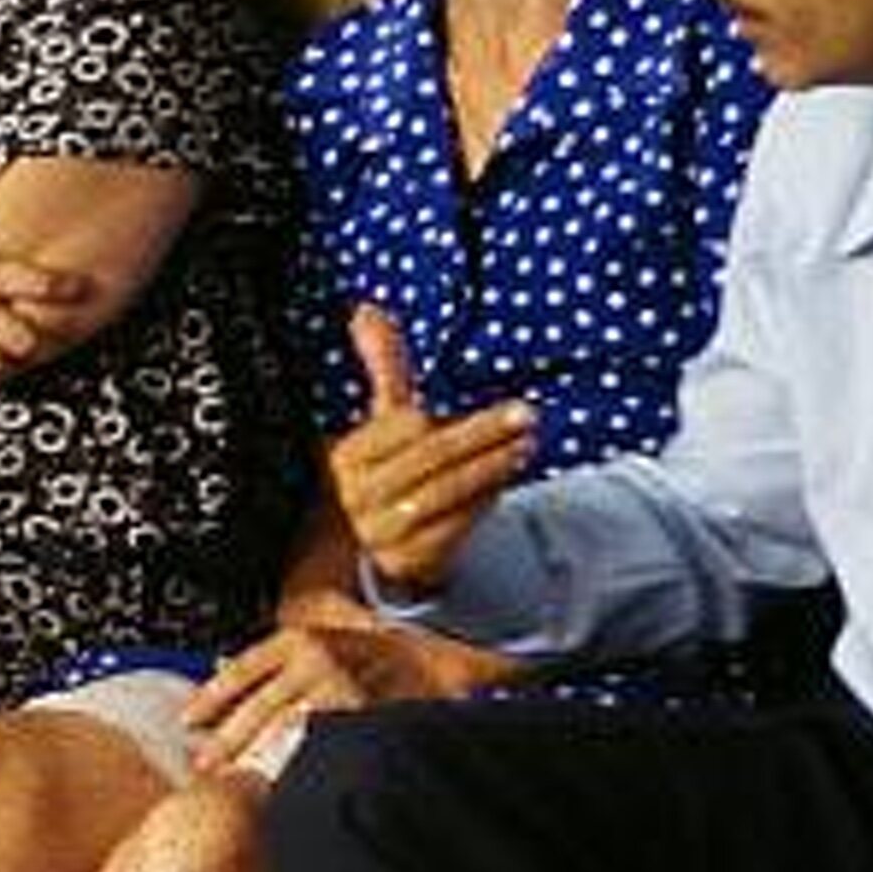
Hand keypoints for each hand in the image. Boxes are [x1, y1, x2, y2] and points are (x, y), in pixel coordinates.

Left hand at [185, 611, 502, 769]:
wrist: (430, 657)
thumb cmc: (367, 651)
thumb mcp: (318, 637)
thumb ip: (274, 659)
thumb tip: (216, 669)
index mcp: (299, 636)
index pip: (242, 668)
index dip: (212, 697)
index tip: (187, 721)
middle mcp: (316, 656)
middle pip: (259, 706)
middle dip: (228, 740)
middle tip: (203, 766)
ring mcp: (340, 685)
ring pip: (285, 728)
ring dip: (256, 755)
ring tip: (232, 780)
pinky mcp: (360, 713)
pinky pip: (319, 742)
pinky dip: (296, 761)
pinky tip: (279, 778)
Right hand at [324, 306, 528, 594]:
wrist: (355, 553)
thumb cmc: (375, 473)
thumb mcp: (375, 422)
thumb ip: (381, 367)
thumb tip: (368, 309)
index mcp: (345, 456)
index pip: (403, 426)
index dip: (441, 418)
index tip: (485, 408)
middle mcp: (359, 495)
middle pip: (431, 456)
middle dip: (482, 434)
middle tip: (526, 415)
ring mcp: (382, 532)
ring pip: (445, 492)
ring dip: (491, 468)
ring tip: (527, 446)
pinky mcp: (407, 562)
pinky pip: (453, 528)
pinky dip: (483, 501)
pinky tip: (507, 480)